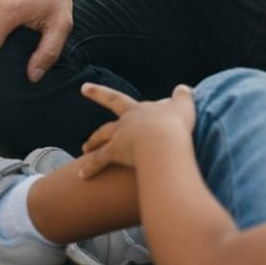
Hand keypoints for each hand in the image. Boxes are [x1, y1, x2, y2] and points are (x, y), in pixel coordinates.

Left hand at [78, 83, 195, 177]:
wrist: (164, 141)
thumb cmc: (175, 122)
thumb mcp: (184, 105)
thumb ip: (183, 96)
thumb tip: (183, 89)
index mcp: (137, 111)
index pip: (116, 99)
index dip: (99, 93)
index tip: (83, 88)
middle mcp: (124, 124)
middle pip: (106, 123)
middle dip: (91, 121)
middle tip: (81, 109)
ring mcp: (118, 139)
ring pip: (101, 141)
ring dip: (92, 143)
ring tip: (85, 149)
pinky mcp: (116, 155)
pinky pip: (100, 163)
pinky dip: (91, 169)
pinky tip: (82, 176)